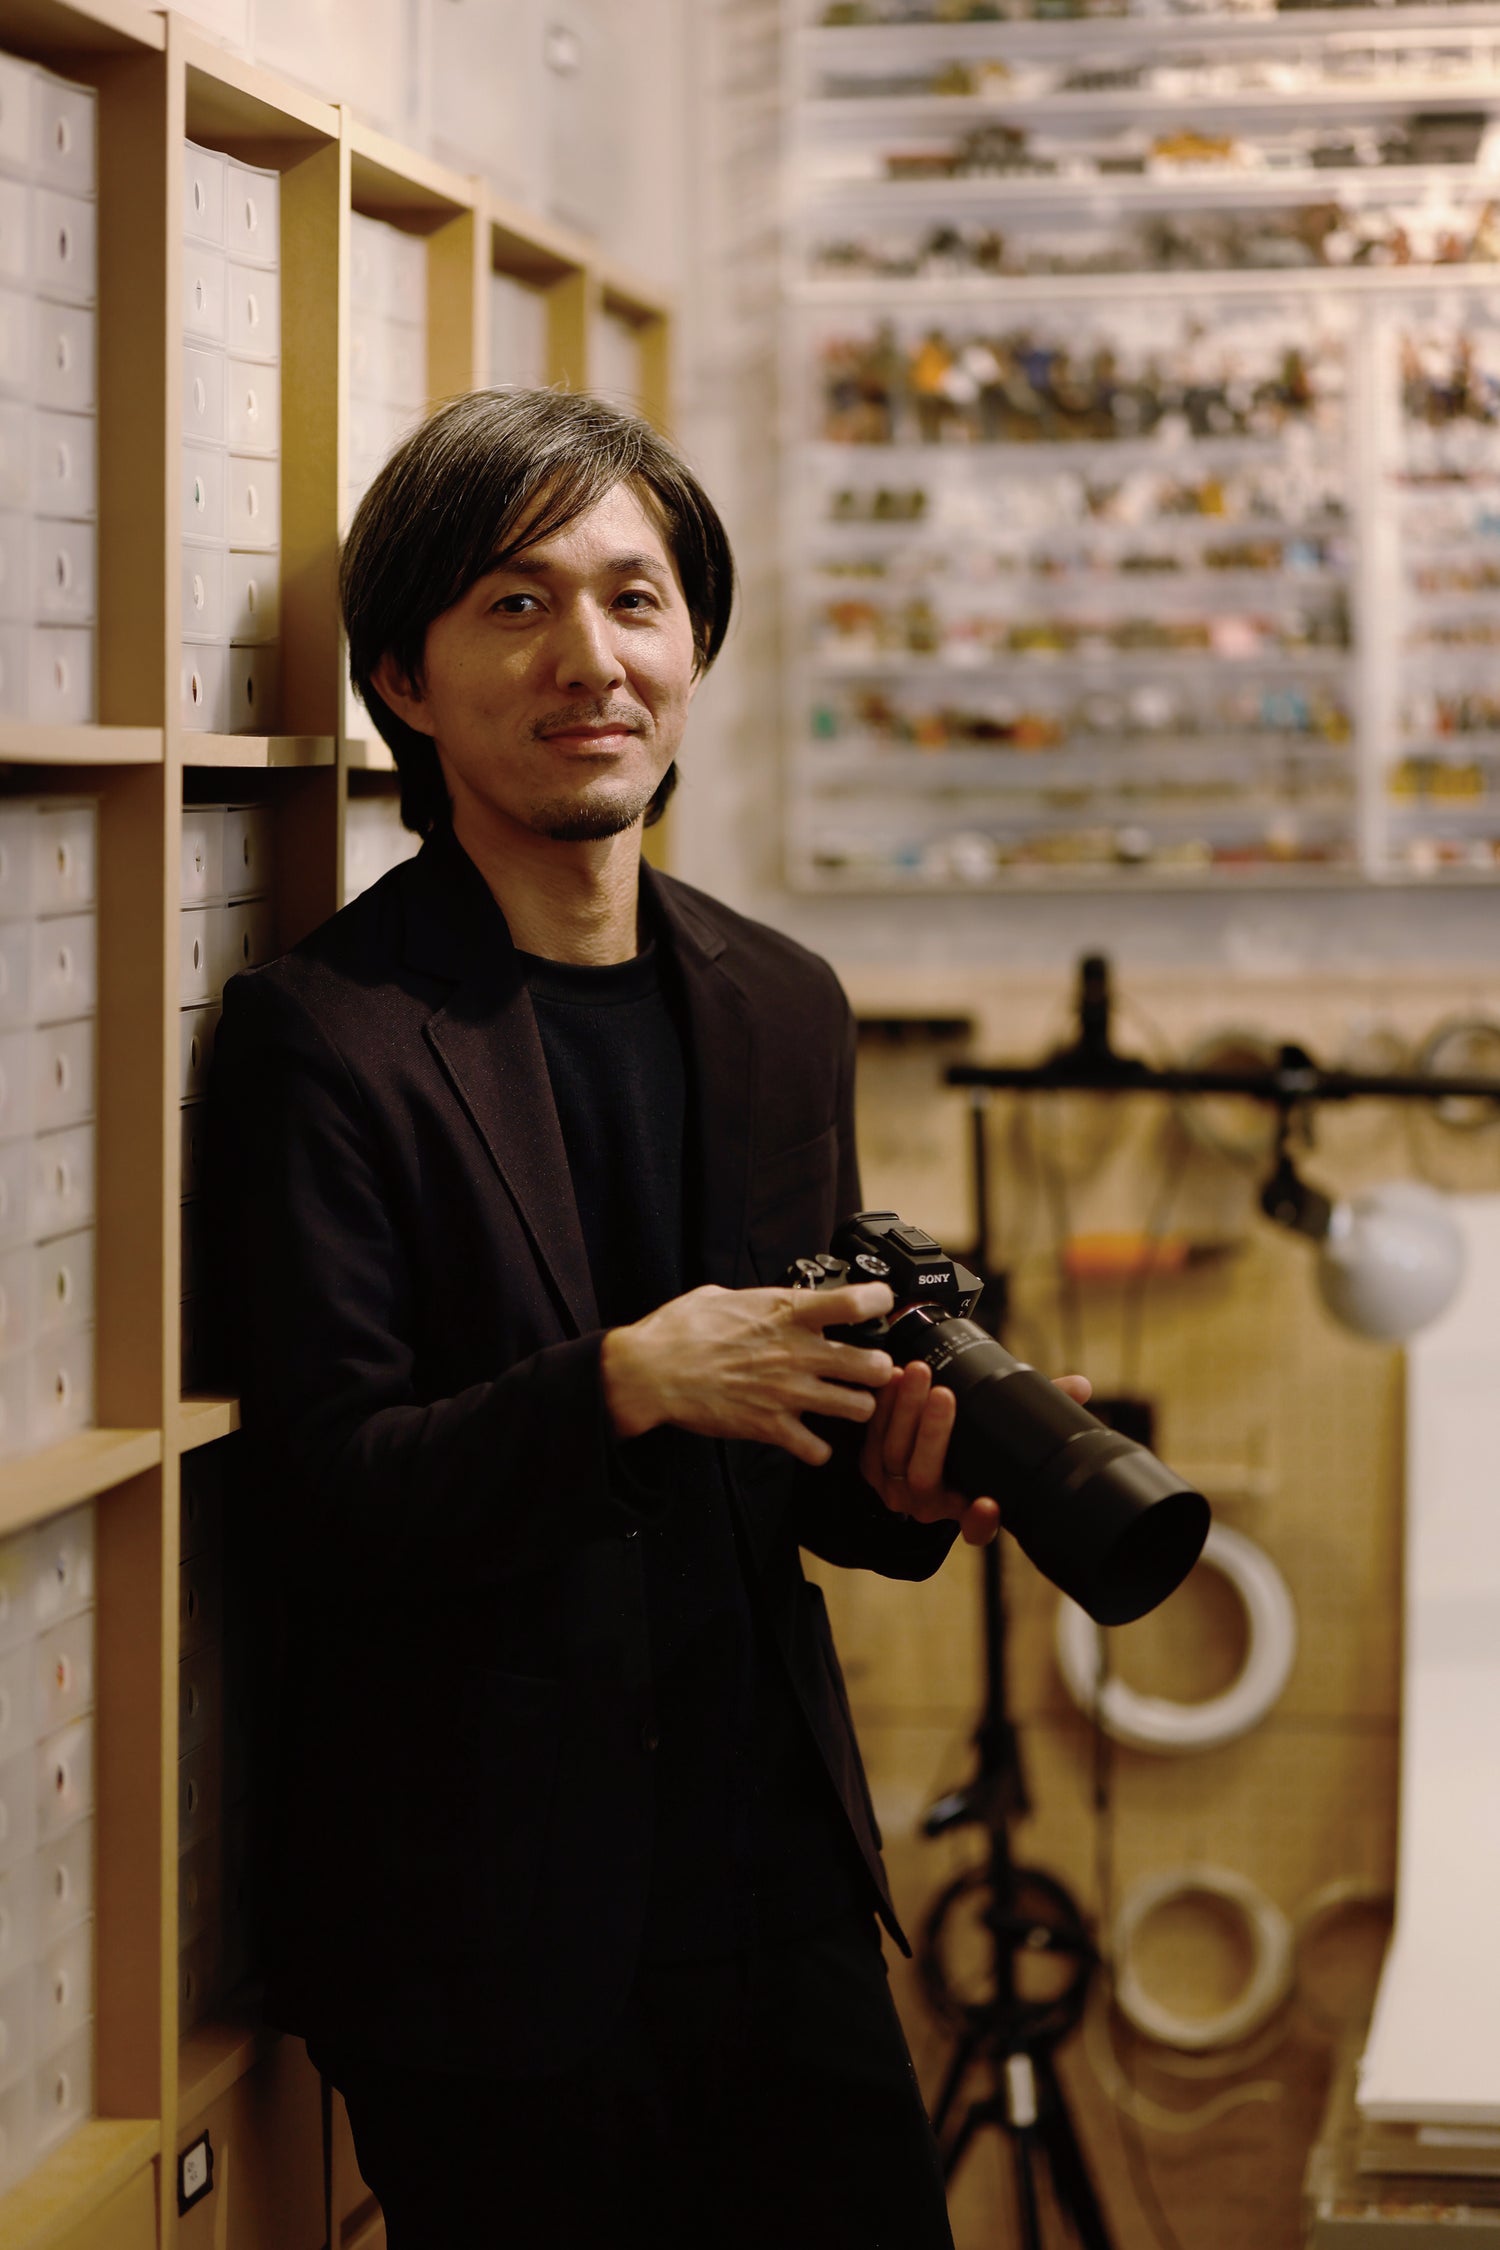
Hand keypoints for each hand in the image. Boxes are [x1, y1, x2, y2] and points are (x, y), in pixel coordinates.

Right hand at [601, 1280, 896, 1465]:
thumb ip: (760, 1301)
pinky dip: (818, 1448)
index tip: (879, 1302)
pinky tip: (810, 1439)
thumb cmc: (679, 1331)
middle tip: (869, 1368)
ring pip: (858, 1408)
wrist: (649, 1373)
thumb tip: (773, 1300)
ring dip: (857, 1407)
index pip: (854, 1303)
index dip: (878, 1300)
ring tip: (846, 1404)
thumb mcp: (723, 1296)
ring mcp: (787, 1393)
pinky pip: (817, 1449)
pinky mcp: (770, 1427)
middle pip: (872, 1365)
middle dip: (879, 1368)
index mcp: (786, 1314)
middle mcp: (796, 1353)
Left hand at [861, 1364, 1092, 1546]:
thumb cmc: (967, 1451)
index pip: (977, 1528)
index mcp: (967, 1509)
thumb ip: (1036, 1417)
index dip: (981, 1521)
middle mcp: (930, 1506)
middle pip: (926, 1476)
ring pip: (894, 1452)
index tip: (989, 1504)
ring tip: (918, 1373)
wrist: (915, 1463)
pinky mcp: (871, 1464)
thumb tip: (1080, 1387)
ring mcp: (896, 1487)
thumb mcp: (1001, 1439)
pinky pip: (872, 1436)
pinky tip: (893, 1377)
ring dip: (904, 1410)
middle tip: (946, 1394)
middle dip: (934, 1434)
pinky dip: (883, 1405)